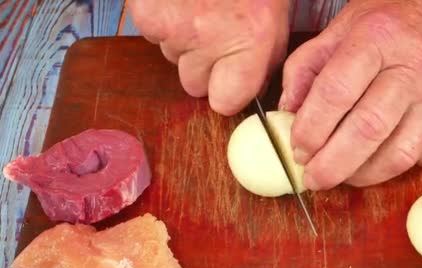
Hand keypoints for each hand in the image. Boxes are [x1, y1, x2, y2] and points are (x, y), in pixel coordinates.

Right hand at [130, 0, 289, 114]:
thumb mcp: (275, 14)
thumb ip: (263, 55)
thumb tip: (250, 86)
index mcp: (250, 41)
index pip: (225, 102)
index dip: (226, 91)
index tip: (229, 80)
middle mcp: (209, 39)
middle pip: (194, 84)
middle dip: (203, 65)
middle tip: (214, 30)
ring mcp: (173, 26)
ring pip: (172, 57)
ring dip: (184, 39)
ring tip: (198, 4)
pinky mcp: (145, 13)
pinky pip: (152, 33)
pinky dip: (163, 18)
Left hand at [279, 0, 421, 189]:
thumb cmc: (388, 22)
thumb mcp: (339, 28)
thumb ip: (306, 68)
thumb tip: (287, 115)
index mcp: (377, 37)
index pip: (336, 92)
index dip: (311, 129)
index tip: (298, 150)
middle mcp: (415, 65)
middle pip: (368, 130)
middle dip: (333, 164)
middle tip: (314, 179)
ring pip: (400, 154)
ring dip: (363, 175)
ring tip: (344, 175)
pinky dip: (397, 167)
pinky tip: (380, 157)